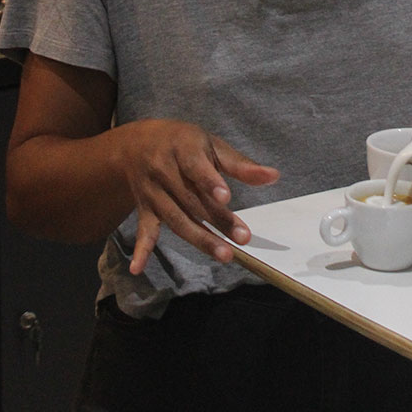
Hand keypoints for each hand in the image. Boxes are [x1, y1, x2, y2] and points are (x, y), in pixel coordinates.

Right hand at [114, 119, 279, 273]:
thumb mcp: (211, 144)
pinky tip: (137, 269)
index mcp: (182, 147)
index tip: (226, 197)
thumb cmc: (184, 143)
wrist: (137, 143)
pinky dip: (142, 249)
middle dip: (218, 219)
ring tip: (224, 254)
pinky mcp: (144, 209)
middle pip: (191, 199)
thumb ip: (240, 164)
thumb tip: (274, 177)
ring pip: (176, 218)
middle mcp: (163, 170)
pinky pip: (144, 230)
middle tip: (243, 238)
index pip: (195, 166)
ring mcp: (152, 192)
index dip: (209, 181)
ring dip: (200, 239)